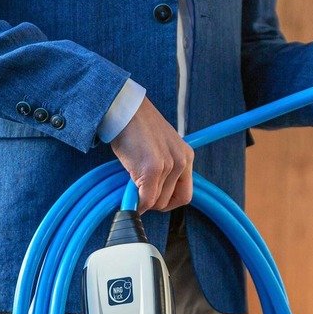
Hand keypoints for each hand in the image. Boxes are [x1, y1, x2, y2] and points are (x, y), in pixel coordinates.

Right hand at [111, 97, 193, 212]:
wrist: (126, 110)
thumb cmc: (137, 128)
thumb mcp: (160, 148)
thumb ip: (164, 170)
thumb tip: (153, 196)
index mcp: (186, 156)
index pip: (185, 195)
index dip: (168, 202)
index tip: (154, 199)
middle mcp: (182, 161)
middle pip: (169, 201)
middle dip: (152, 201)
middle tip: (138, 192)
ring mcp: (168, 166)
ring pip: (156, 201)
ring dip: (142, 199)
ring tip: (132, 183)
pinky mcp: (153, 169)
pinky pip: (145, 199)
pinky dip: (136, 203)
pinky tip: (129, 196)